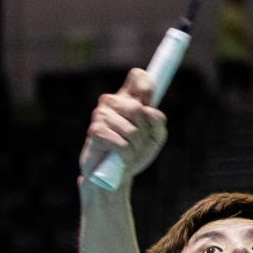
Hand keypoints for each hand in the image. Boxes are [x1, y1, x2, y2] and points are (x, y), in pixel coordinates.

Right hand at [79, 68, 166, 185]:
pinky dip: (127, 155)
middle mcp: (111, 102)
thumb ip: (158, 121)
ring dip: (136, 146)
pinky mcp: (95, 131)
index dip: (147, 86)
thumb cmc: (136, 152)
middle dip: (144, 131)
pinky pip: (122, 143)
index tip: (149, 101)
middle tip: (140, 142)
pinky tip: (120, 159)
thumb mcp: (156, 137)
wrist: (115, 176)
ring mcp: (100, 114)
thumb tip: (149, 110)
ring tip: (129, 153)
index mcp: (128, 98)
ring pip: (131, 129)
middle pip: (136, 107)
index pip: (138, 76)